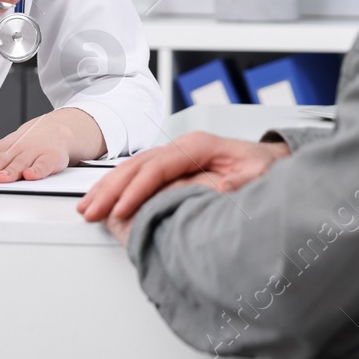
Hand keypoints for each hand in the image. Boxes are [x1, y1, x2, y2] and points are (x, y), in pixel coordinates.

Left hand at [0, 108, 103, 184]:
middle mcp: (16, 148)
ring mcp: (33, 151)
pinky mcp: (51, 157)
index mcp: (2, 148)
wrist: (56, 130)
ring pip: (20, 162)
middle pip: (0, 160)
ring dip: (10, 171)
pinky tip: (30, 175)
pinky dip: (37, 170)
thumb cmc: (27, 145)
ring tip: (2, 179)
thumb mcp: (7, 150)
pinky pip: (43, 164)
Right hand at [77, 131, 290, 223]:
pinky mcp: (172, 168)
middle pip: (138, 166)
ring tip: (88, 207)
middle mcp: (182, 147)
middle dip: (111, 189)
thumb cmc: (263, 168)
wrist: (270, 161)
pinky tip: (104, 200)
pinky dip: (118, 188)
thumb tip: (197, 194)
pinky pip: (139, 176)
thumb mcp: (253, 177)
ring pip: (133, 169)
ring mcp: (175, 155)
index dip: (137, 191)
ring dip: (108, 188)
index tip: (121, 211)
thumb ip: (225, 185)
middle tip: (91, 212)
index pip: (158, 167)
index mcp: (199, 146)